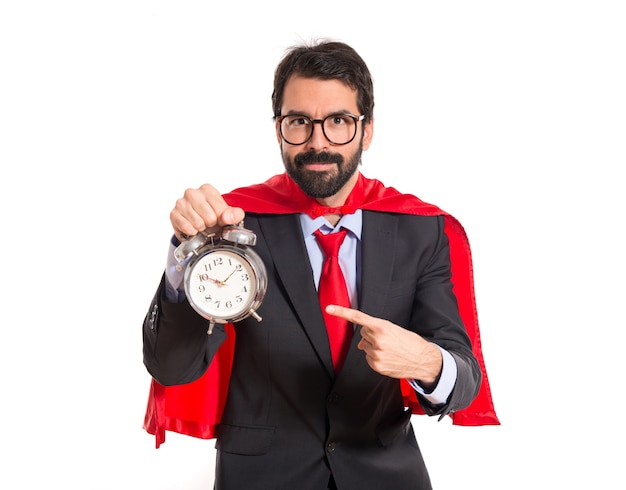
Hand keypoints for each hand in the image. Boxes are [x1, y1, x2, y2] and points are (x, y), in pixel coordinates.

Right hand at [170, 183, 244, 239]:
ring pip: (198, 224)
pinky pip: (186, 228)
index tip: (218, 217)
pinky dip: (192, 232)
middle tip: (208, 222)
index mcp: (207, 189)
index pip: (220, 210)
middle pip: (209, 218)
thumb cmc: (214, 217)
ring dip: (201, 228)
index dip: (221, 219)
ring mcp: (181, 203)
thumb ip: (235, 215)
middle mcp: (192, 193)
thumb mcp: (229, 215)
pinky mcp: (173, 214)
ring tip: (200, 224)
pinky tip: (192, 227)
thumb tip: (227, 217)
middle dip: (210, 224)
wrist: (200, 225)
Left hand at [325, 305, 442, 384]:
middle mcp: (377, 339)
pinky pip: (369, 358)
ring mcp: (376, 354)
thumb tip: (360, 344)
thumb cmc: (410, 342)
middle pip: (364, 333)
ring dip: (375, 347)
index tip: (329, 308)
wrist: (423, 360)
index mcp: (382, 327)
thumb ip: (375, 332)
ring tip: (391, 349)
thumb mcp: (394, 331)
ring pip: (366, 346)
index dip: (342, 312)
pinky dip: (376, 358)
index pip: (358, 317)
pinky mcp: (377, 365)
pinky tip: (389, 357)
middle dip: (372, 335)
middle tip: (388, 338)